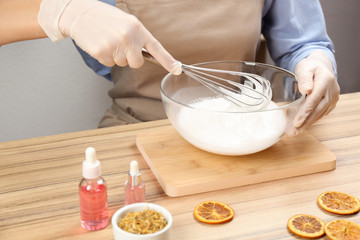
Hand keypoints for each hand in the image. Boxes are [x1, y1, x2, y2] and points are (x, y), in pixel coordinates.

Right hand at [38, 0, 181, 74]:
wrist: (80, 13)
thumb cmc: (105, 18)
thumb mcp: (127, 22)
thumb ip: (138, 37)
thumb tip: (148, 56)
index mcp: (137, 28)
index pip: (156, 48)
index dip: (168, 61)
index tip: (177, 70)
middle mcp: (128, 38)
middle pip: (137, 63)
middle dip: (130, 58)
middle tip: (120, 45)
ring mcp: (115, 46)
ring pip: (123, 64)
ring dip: (116, 56)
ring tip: (108, 41)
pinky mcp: (102, 53)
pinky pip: (110, 64)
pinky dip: (105, 57)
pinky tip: (100, 44)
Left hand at [290, 50, 339, 135]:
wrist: (320, 66)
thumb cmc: (309, 67)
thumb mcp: (304, 68)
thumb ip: (304, 78)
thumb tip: (306, 90)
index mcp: (325, 80)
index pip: (315, 99)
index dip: (306, 111)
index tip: (296, 122)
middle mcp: (332, 90)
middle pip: (318, 109)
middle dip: (305, 122)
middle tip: (293, 132)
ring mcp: (333, 97)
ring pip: (320, 114)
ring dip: (307, 124)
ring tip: (294, 132)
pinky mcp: (330, 103)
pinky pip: (321, 113)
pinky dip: (311, 120)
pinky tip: (301, 126)